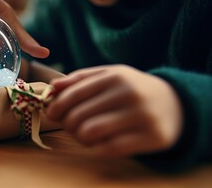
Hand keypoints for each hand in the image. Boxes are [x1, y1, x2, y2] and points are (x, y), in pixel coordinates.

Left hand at [46, 65, 182, 157]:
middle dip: (67, 124)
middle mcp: (129, 93)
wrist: (174, 104)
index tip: (51, 114)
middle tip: (71, 125)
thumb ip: (80, 78)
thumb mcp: (110, 76)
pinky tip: (99, 143)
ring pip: (90, 133)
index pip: (73, 94)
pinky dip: (96, 149)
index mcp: (116, 76)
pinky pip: (109, 149)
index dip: (56, 107)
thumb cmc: (131, 89)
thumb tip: (52, 86)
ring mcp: (142, 116)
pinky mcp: (152, 137)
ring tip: (84, 134)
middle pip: (78, 116)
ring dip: (80, 137)